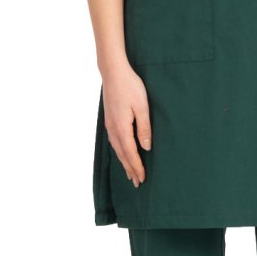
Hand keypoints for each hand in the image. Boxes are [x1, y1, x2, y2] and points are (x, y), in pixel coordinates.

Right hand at [102, 63, 151, 186]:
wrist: (113, 72)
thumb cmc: (130, 87)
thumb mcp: (142, 107)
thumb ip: (144, 128)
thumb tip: (146, 147)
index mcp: (122, 128)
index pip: (130, 153)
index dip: (136, 167)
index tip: (142, 179)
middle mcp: (113, 129)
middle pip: (122, 154)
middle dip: (130, 169)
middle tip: (137, 183)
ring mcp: (109, 124)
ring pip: (117, 149)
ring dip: (124, 162)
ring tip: (130, 173)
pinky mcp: (109, 119)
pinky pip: (114, 141)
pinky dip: (119, 151)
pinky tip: (122, 153)